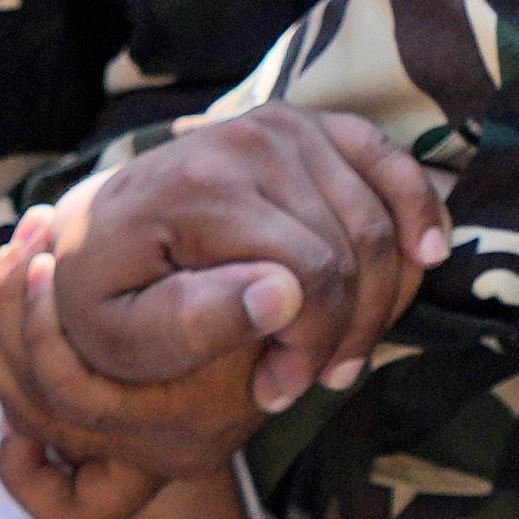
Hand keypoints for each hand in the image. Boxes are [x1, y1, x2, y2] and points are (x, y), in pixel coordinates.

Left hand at [0, 112, 449, 478]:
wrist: (95, 234)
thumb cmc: (103, 297)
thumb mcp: (119, 334)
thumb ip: (191, 321)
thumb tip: (283, 296)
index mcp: (198, 188)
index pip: (308, 275)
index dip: (308, 349)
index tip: (274, 393)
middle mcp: (247, 140)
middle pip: (351, 252)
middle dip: (341, 333)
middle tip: (307, 381)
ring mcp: (283, 125)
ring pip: (379, 226)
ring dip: (375, 300)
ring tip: (333, 352)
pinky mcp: (310, 124)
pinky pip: (393, 167)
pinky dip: (418, 214)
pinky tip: (423, 259)